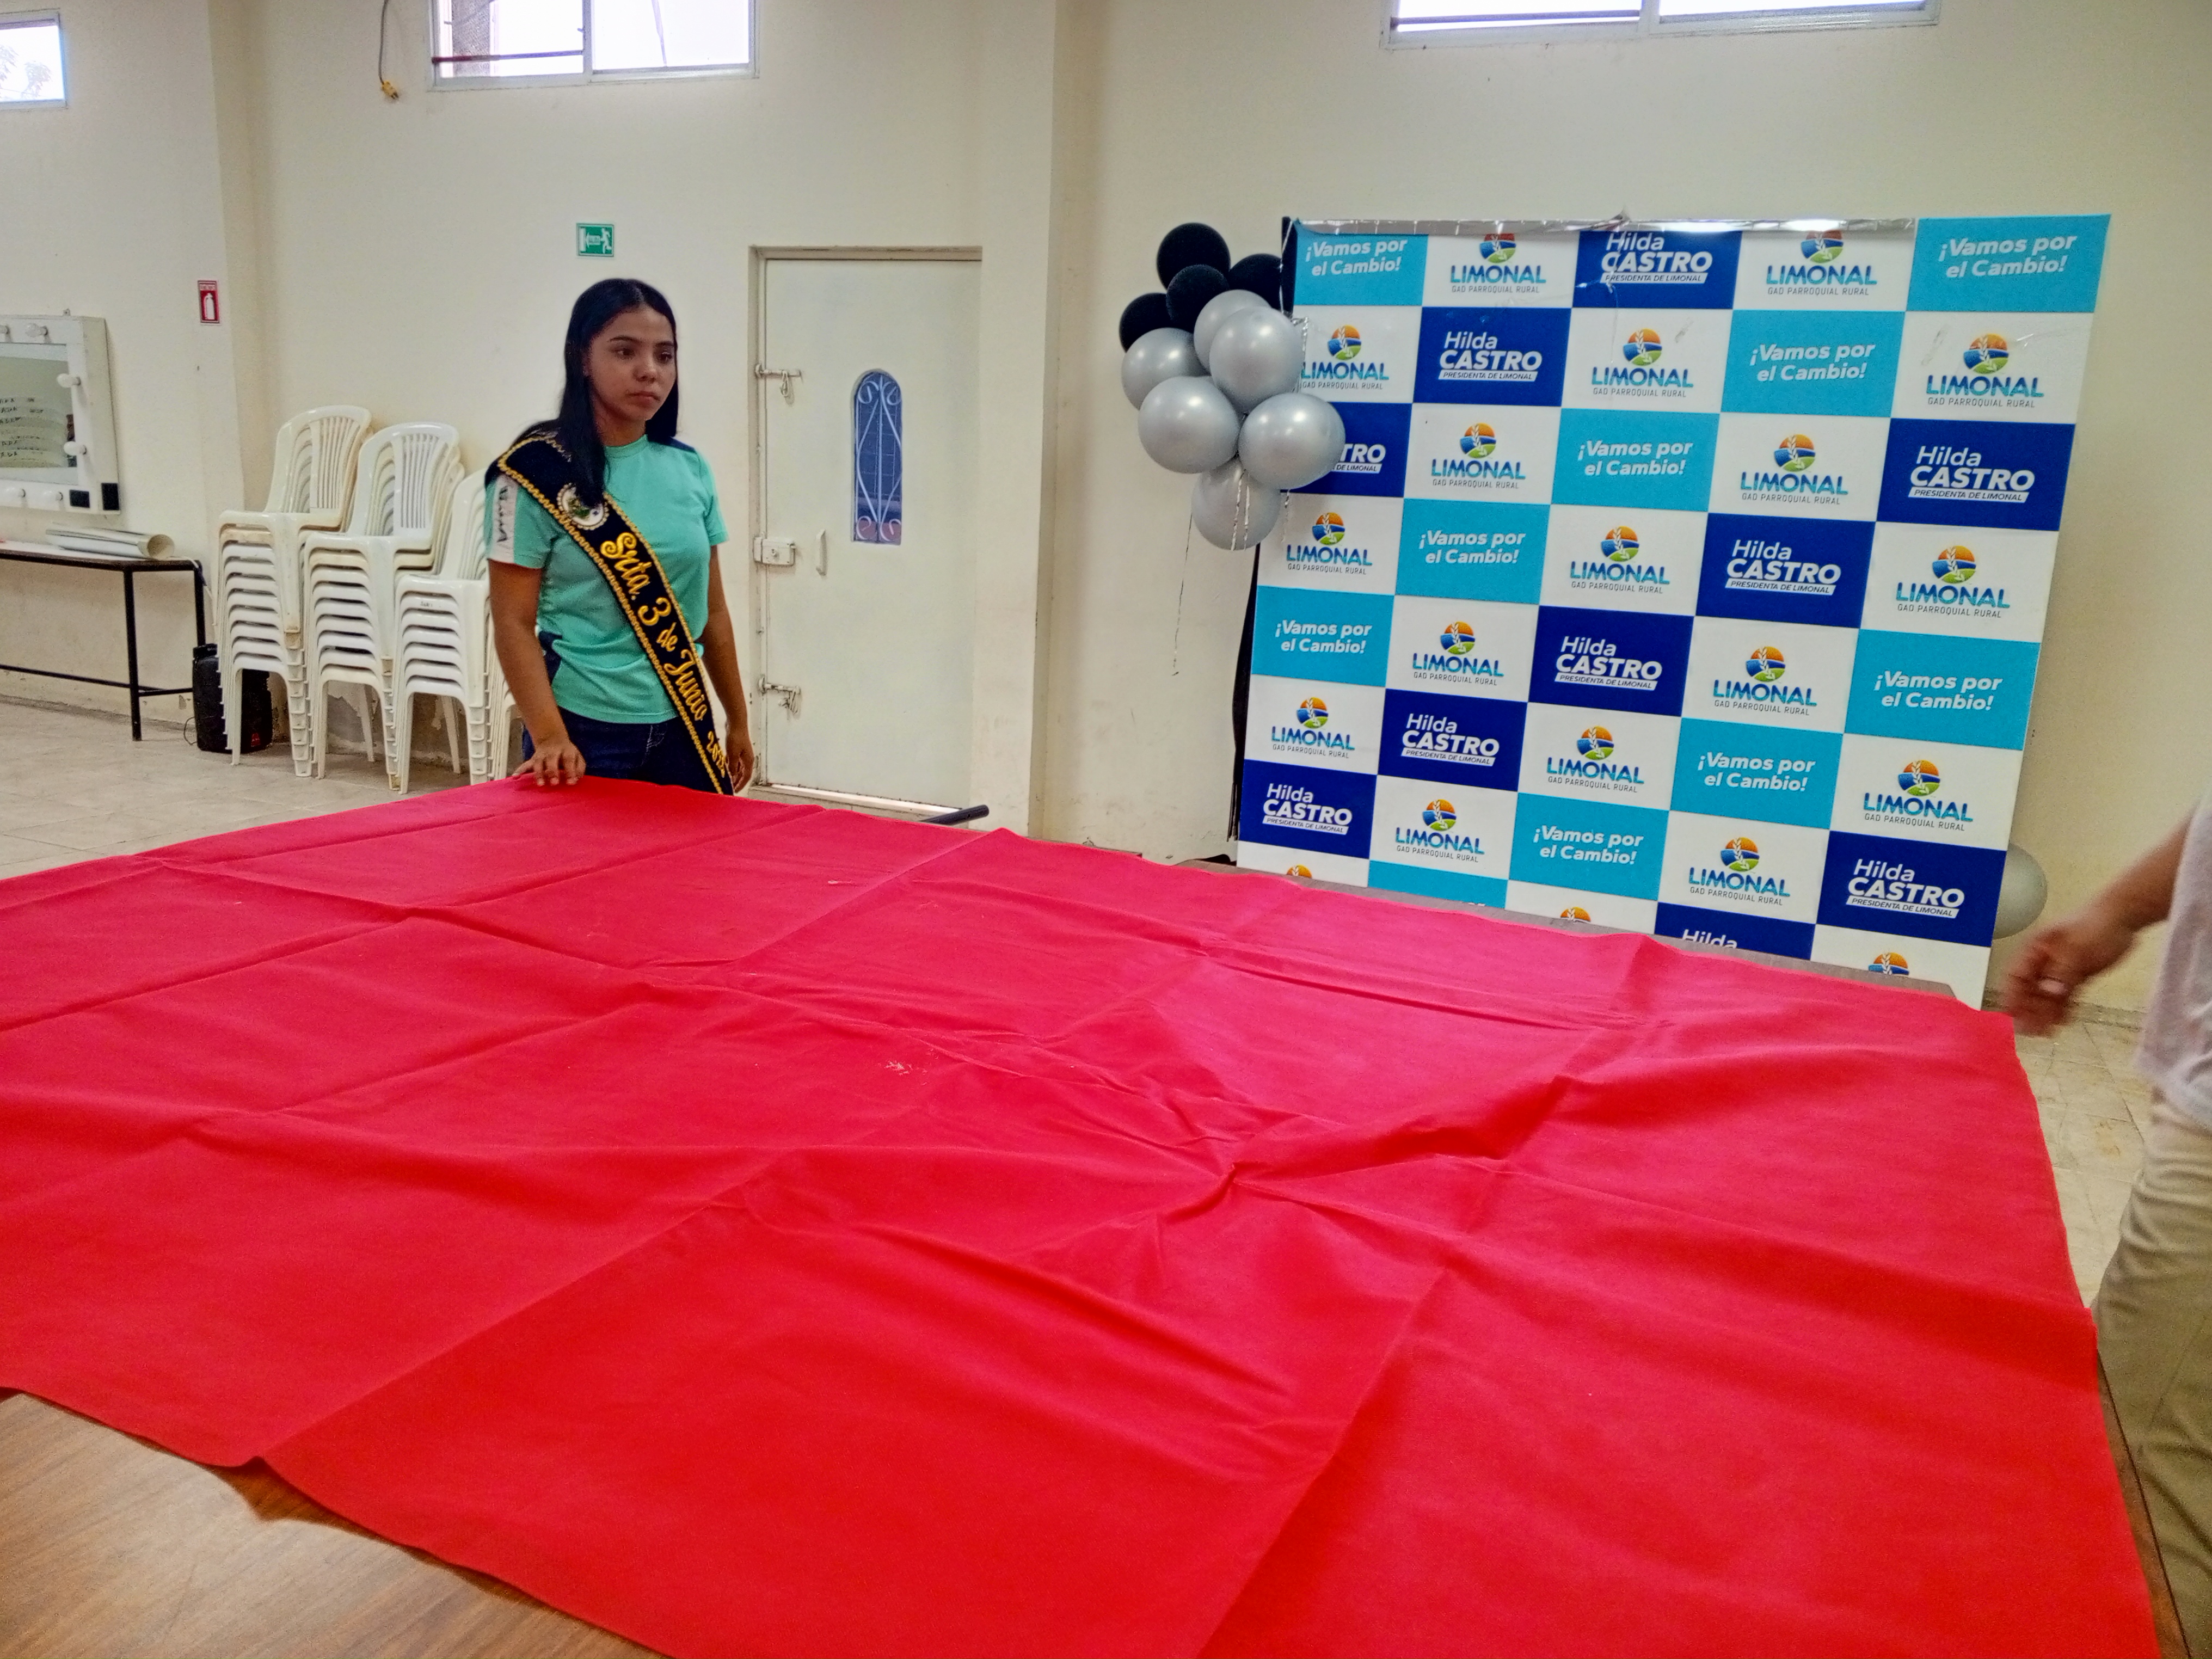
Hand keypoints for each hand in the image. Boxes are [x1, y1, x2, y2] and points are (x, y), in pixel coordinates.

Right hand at [515, 737, 586, 787]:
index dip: (570, 771)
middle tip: (554, 783)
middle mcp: (553, 753)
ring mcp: (541, 756)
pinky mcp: (533, 759)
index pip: (568, 760)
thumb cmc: (567, 753)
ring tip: (540, 784)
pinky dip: (520, 770)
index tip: (571, 783)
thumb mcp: (577, 757)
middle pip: (552, 761)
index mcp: (566, 752)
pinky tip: (515, 776)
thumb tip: (576, 779)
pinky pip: (525, 764)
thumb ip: (579, 768)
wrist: (552, 739)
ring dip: (538, 773)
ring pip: (538, 763)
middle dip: (552, 772)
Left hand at [726, 726, 755, 790]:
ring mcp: (743, 753)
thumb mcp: (732, 754)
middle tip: (730, 788)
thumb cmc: (736, 737)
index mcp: (749, 761)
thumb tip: (732, 777)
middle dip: (737, 781)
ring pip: (739, 767)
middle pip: (743, 773)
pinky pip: (735, 761)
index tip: (735, 791)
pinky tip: (725, 768)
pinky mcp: (738, 749)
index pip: (746, 777)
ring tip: (727, 780)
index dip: (740, 785)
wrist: (736, 723)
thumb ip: (732, 767)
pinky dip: (731, 766)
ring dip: (734, 774)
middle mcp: (747, 758)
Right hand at [2003, 901, 2139, 1034]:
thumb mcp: (2077, 950)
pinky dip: (2062, 1007)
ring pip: (2046, 994)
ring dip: (2045, 1012)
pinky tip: (2064, 1020)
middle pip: (2029, 989)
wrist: (2123, 916)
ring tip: (2049, 1032)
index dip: (2011, 996)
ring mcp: (2060, 968)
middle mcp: (2043, 961)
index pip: (2016, 976)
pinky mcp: (2076, 974)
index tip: (2013, 1017)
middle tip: (2034, 1031)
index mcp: (2036, 950)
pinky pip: (2064, 994)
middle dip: (2029, 1010)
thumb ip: (2062, 973)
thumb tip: (2049, 993)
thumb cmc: (2095, 927)